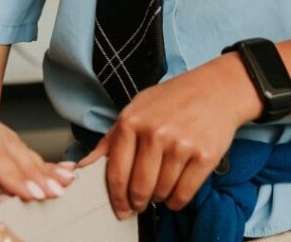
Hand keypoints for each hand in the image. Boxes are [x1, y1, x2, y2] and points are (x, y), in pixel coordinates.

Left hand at [0, 100, 73, 230]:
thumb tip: (18, 196)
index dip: (16, 172)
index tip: (39, 192)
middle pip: (4, 143)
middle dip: (32, 171)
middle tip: (58, 193)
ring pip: (11, 146)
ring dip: (36, 169)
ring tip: (62, 187)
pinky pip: (8, 151)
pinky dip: (29, 166)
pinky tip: (56, 174)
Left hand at [79, 53, 260, 217]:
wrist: (215, 90)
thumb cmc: (169, 101)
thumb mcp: (134, 110)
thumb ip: (110, 140)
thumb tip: (84, 166)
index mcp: (130, 121)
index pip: (116, 170)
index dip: (116, 196)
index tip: (119, 209)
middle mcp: (154, 133)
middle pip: (140, 186)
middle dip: (137, 202)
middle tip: (138, 205)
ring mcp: (181, 145)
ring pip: (162, 191)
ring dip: (158, 199)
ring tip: (158, 191)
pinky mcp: (205, 157)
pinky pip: (185, 193)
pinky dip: (177, 201)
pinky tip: (174, 195)